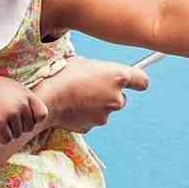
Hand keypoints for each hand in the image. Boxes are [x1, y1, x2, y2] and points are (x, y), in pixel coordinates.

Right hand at [0, 75, 49, 143]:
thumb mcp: (10, 88)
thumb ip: (25, 100)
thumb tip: (40, 119)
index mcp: (26, 94)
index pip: (41, 115)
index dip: (31, 120)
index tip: (19, 118)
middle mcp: (21, 103)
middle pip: (28, 128)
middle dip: (16, 127)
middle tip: (1, 116)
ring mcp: (11, 112)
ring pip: (16, 135)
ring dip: (6, 132)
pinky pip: (6, 139)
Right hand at [34, 58, 149, 131]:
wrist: (46, 98)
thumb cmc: (62, 74)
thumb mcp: (82, 61)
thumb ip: (98, 69)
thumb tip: (98, 73)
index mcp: (118, 76)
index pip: (142, 81)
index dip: (137, 81)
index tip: (133, 81)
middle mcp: (117, 98)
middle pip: (121, 98)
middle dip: (109, 94)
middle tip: (91, 88)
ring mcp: (106, 115)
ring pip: (105, 110)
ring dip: (96, 105)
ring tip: (76, 97)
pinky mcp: (92, 126)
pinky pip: (91, 119)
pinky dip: (84, 115)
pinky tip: (71, 107)